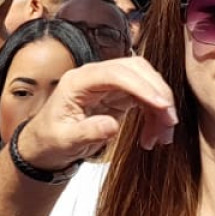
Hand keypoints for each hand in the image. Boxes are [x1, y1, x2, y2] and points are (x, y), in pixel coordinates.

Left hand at [17, 58, 177, 171]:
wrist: (45, 145)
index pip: (115, 73)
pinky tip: (153, 136)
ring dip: (160, 107)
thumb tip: (111, 126)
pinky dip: (154, 115)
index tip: (162, 105)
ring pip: (145, 82)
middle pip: (136, 70)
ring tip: (162, 136)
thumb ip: (87, 132)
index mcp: (78, 81)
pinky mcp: (118, 95)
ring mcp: (108, 84)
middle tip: (170, 122)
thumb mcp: (64, 140)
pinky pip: (144, 98)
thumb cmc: (50, 140)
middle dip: (158, 93)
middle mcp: (94, 76)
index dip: (141, 86)